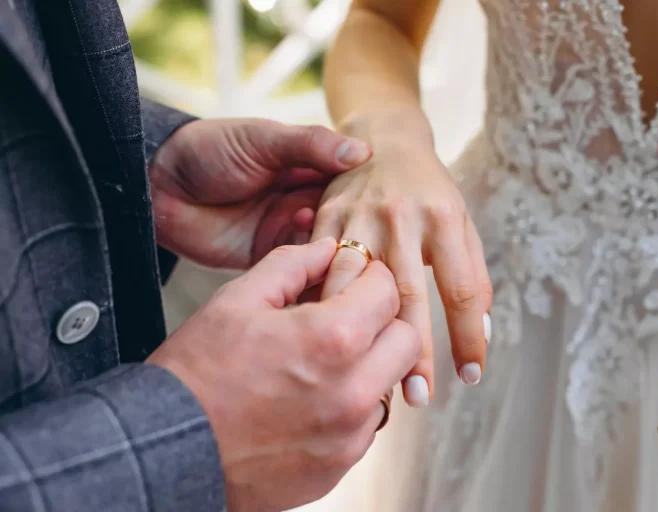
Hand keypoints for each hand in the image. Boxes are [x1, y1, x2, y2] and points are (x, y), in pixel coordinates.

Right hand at [147, 238, 419, 511]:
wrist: (169, 452)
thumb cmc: (196, 376)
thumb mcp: (237, 301)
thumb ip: (291, 265)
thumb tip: (325, 248)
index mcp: (332, 338)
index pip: (387, 291)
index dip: (369, 277)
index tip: (352, 280)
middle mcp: (354, 390)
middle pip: (406, 338)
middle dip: (382, 320)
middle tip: (347, 317)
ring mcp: (350, 433)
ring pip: (390, 382)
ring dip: (370, 363)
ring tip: (324, 360)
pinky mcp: (341, 465)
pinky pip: (369, 423)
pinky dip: (353, 404)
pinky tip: (313, 396)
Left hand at [148, 119, 371, 268]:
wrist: (157, 185)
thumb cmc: (208, 150)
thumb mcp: (262, 139)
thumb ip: (309, 145)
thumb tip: (362, 152)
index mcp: (309, 166)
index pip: (353, 182)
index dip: (373, 194)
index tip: (396, 207)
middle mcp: (305, 200)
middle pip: (346, 219)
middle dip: (361, 231)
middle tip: (382, 245)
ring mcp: (288, 230)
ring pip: (328, 247)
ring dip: (341, 255)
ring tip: (356, 262)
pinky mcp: (270, 257)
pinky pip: (301, 270)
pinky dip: (315, 273)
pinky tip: (328, 275)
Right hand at [312, 128, 492, 407]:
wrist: (383, 137)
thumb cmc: (429, 190)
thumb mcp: (461, 221)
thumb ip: (472, 274)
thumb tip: (482, 334)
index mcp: (444, 217)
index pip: (461, 289)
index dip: (468, 337)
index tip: (470, 376)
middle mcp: (402, 216)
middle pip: (408, 294)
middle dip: (412, 350)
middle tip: (417, 396)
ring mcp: (358, 215)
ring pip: (354, 283)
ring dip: (358, 334)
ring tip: (363, 378)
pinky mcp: (325, 216)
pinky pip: (319, 266)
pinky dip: (320, 304)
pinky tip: (321, 338)